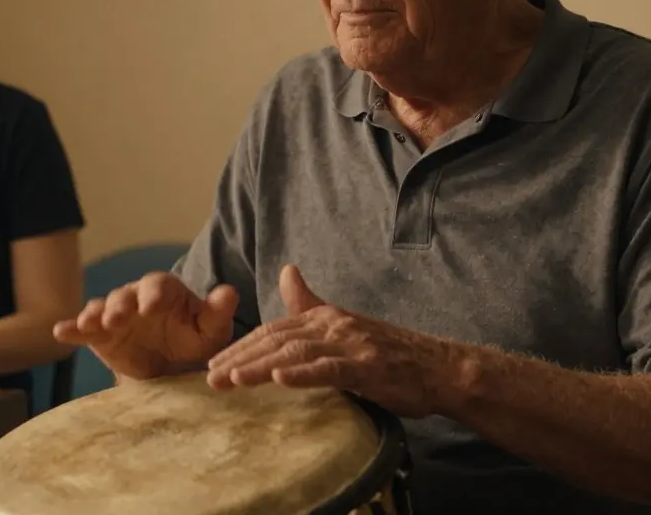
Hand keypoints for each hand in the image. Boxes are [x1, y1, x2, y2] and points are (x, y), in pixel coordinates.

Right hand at [52, 271, 238, 379]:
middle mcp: (136, 298)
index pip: (158, 285)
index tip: (151, 307)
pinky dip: (72, 329)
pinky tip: (61, 332)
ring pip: (102, 308)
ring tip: (90, 324)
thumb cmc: (195, 339)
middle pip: (125, 295)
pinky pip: (84, 329)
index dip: (153, 294)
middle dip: (120, 305)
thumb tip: (229, 292)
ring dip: (95, 315)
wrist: (173, 365)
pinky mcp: (99, 336)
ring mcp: (115, 315)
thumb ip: (218, 312)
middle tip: (117, 318)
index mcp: (164, 291)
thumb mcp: (211, 329)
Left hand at [205, 264, 459, 418]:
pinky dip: (303, 373)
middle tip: (209, 377)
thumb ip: (310, 303)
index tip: (213, 365)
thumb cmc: (390, 353)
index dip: (241, 346)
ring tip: (232, 379)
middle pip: (276, 340)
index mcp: (324, 318)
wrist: (441, 368)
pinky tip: (280, 379)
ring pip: (296, 353)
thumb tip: (286, 270)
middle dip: (240, 358)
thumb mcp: (344, 324)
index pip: (273, 331)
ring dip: (260, 366)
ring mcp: (350, 345)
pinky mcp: (368, 367)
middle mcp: (333, 326)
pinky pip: (330, 369)